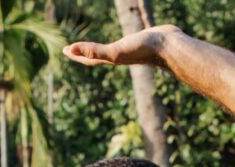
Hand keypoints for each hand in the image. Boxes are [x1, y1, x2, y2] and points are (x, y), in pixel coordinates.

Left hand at [63, 25, 182, 67]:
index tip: (65, 50)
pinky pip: (128, 41)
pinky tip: (127, 39)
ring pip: (113, 49)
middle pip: (98, 56)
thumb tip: (72, 50)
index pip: (89, 58)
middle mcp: (121, 55)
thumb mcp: (115, 51)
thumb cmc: (143, 50)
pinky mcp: (143, 41)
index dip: (77, 55)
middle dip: (86, 53)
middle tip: (75, 48)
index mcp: (113, 58)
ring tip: (99, 47)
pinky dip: (123, 41)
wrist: (169, 46)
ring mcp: (132, 49)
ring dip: (104, 49)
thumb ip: (94, 52)